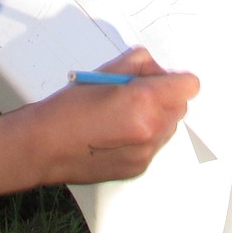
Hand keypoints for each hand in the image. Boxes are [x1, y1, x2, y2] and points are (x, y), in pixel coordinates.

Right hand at [14, 48, 199, 185]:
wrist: (44, 148)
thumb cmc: (66, 110)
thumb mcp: (103, 72)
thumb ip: (136, 64)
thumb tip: (153, 66)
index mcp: (143, 102)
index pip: (188, 86)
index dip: (175, 79)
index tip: (164, 78)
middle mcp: (150, 130)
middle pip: (180, 107)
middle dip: (165, 97)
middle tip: (137, 92)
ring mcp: (145, 153)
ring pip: (168, 127)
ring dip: (156, 117)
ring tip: (123, 113)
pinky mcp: (138, 168)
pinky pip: (154, 146)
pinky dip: (143, 136)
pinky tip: (116, 132)